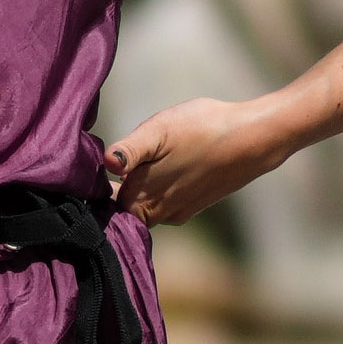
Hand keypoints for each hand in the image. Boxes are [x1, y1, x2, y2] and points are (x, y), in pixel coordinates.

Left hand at [98, 94, 285, 226]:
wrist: (254, 140)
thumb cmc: (204, 129)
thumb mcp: (159, 130)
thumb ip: (129, 149)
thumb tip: (105, 164)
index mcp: (140, 200)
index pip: (103, 205)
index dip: (93, 190)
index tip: (88, 173)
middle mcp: (156, 214)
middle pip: (121, 209)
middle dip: (112, 191)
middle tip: (110, 163)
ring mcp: (175, 213)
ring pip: (142, 207)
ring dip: (136, 189)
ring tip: (136, 162)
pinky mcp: (192, 207)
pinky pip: (162, 204)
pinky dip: (156, 190)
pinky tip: (163, 167)